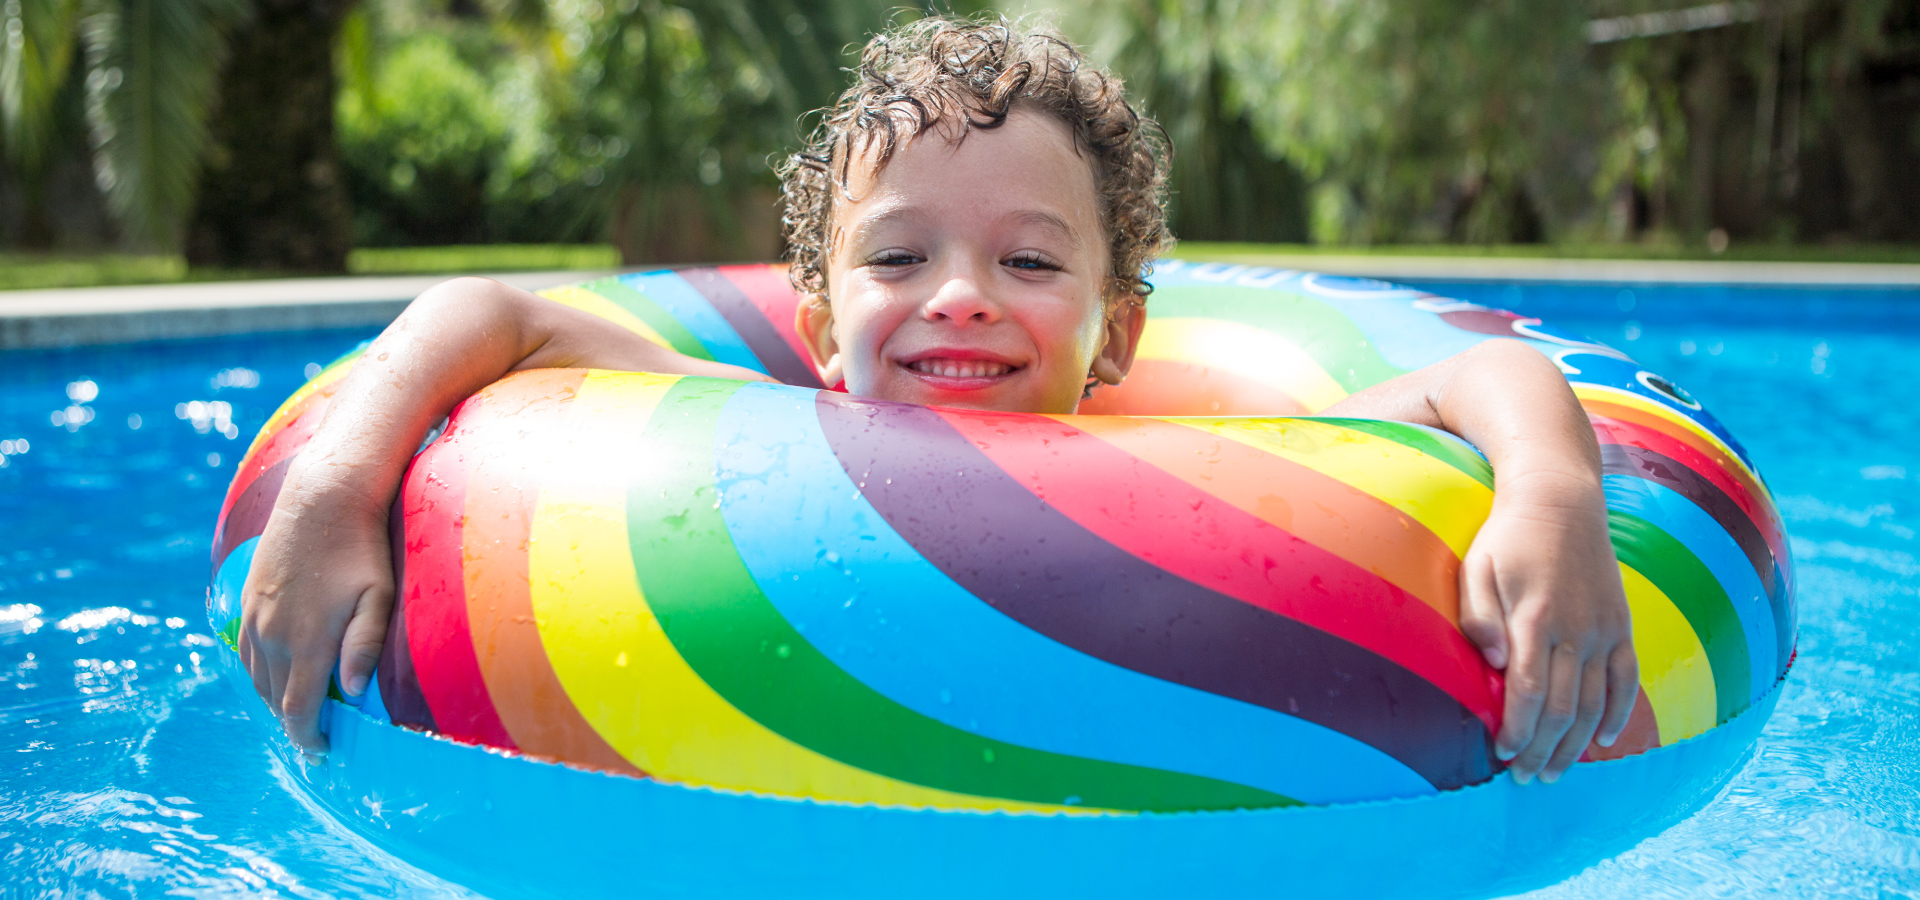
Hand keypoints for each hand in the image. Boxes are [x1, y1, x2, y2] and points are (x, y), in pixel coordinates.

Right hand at [237, 465, 395, 756]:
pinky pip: (245, 652)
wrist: (323, 499)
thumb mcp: (377, 598)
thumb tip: (350, 693)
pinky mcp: (247, 601)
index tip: (320, 754)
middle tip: (314, 737)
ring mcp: (255, 618)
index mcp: (305, 642)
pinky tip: (276, 674)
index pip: (298, 710)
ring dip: (274, 700)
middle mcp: (272, 636)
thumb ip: (364, 647)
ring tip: (297, 712)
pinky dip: (259, 673)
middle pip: (275, 699)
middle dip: (293, 723)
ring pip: (256, 678)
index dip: (307, 738)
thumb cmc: (362, 550)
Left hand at [1457, 473, 1638, 783]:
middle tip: (1524, 777)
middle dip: (1542, 749)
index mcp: (1535, 617)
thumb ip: (1479, 616)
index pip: (1529, 690)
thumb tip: (1492, 663)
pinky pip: (1626, 680)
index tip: (1502, 753)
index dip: (1518, 728)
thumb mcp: (1477, 568)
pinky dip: (1618, 715)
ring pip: (1594, 703)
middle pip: (1563, 707)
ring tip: (1555, 772)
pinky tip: (1602, 742)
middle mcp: (1576, 629)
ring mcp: (1604, 629)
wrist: (1561, 502)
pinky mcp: (1621, 626)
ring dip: (1575, 744)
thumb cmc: (1507, 538)